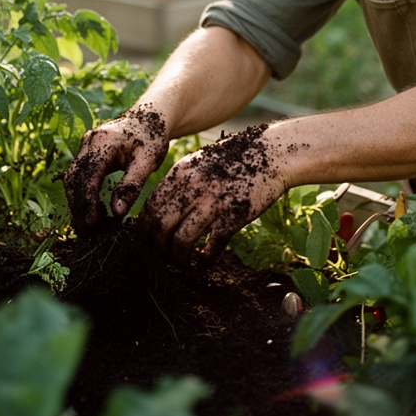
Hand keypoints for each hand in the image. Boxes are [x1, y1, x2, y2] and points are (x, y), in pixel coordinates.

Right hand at [64, 105, 169, 234]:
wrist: (150, 116)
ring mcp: (85, 145)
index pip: (88, 177)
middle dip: (79, 207)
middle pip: (74, 179)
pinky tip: (92, 210)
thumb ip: (131, 186)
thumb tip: (116, 213)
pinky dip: (82, 193)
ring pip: (73, 178)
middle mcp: (88, 141)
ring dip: (78, 202)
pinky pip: (78, 175)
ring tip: (88, 226)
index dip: (87, 203)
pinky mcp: (87, 151)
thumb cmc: (152, 137)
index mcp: (103, 142)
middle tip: (87, 233)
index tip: (92, 225)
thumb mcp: (148, 161)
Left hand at [141, 124, 286, 266]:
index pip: (150, 206)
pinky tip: (203, 264)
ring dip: (177, 258)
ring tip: (182, 263)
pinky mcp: (234, 215)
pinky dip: (203, 261)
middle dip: (156, 247)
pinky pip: (211, 247)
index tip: (148, 241)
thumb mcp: (200, 161)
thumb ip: (181, 181)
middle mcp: (193, 187)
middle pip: (160, 226)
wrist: (271, 152)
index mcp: (181, 172)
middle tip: (163, 256)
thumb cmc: (235, 158)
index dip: (144, 229)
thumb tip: (161, 207)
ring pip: (181, 240)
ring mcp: (214, 201)